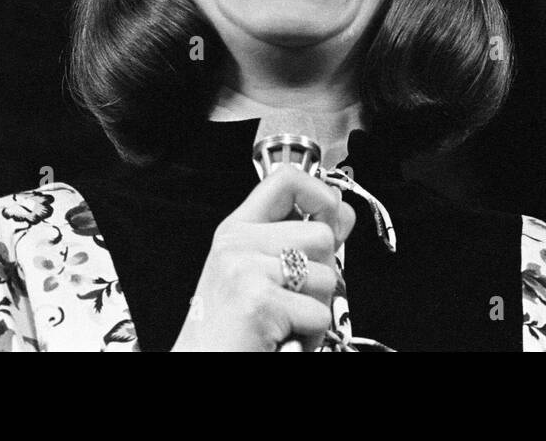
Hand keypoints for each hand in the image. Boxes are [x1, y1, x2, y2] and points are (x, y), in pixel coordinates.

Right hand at [171, 165, 355, 351]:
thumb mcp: (259, 271)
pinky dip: (311, 336)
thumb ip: (300, 239)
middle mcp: (237, 243)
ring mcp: (246, 270)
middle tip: (293, 300)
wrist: (204, 366)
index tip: (329, 213)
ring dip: (316, 308)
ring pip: (327, 276)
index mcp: (237, 230)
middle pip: (321, 234)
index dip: (320, 191)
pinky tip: (283, 339)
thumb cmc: (232, 329)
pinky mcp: (259, 301)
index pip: (285, 180)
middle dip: (323, 274)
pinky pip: (319, 313)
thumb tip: (342, 211)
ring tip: (286, 321)